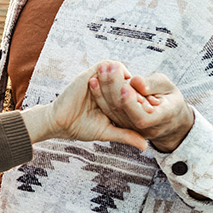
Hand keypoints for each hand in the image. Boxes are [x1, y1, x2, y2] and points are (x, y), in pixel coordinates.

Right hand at [32, 66, 147, 149]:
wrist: (60, 122)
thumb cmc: (81, 127)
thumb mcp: (108, 132)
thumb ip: (126, 135)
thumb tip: (145, 147)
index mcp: (114, 101)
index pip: (133, 95)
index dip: (144, 101)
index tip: (153, 109)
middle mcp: (108, 88)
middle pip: (130, 82)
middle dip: (141, 91)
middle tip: (150, 102)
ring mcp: (100, 79)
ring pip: (121, 72)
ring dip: (130, 81)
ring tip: (137, 96)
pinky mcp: (91, 72)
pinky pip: (108, 65)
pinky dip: (117, 71)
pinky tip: (122, 85)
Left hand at [88, 61, 194, 152]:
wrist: (169, 117)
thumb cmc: (169, 97)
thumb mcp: (168, 87)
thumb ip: (152, 84)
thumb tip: (135, 82)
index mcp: (162, 118)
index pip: (143, 117)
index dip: (131, 104)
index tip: (125, 87)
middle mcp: (145, 128)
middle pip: (124, 111)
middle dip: (114, 88)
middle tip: (110, 67)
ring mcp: (132, 129)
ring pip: (113, 112)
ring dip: (103, 90)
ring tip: (101, 69)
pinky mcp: (121, 124)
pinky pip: (108, 111)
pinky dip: (100, 95)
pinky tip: (94, 80)